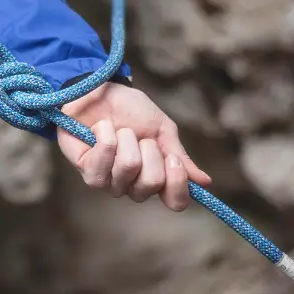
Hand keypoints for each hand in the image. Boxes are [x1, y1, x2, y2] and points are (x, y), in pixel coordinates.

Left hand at [57, 82, 211, 209]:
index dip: (177, 183)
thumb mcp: (162, 129)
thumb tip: (204, 181)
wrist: (100, 91)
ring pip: (129, 167)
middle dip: (149, 149)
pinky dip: (107, 135)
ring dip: (126, 138)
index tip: (172, 158)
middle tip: (140, 136)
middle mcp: (133, 186)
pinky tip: (100, 129)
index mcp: (157, 177)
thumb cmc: (130, 110)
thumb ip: (179, 156)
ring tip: (119, 130)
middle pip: (152, 183)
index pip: (175, 202)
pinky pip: (105, 157)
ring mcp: (110, 183)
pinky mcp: (88, 172)